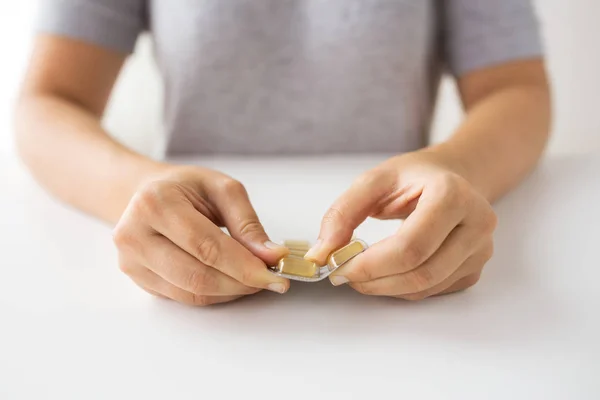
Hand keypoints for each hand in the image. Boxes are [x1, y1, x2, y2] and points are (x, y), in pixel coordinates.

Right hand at [112, 166, 289, 305]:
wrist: (145, 194)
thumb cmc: (185, 188)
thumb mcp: (221, 189)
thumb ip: (247, 223)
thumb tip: (271, 256)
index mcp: (155, 204)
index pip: (206, 246)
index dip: (244, 267)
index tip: (275, 276)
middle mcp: (134, 235)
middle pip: (197, 276)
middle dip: (240, 283)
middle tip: (269, 280)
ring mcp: (131, 261)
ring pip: (190, 292)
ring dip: (229, 292)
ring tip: (252, 279)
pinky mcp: (137, 279)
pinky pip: (182, 297)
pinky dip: (213, 295)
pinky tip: (230, 282)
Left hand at [305, 149, 496, 299]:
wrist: (455, 176)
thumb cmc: (415, 176)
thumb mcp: (374, 180)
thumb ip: (343, 213)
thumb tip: (322, 253)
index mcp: (453, 195)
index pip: (411, 246)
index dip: (371, 265)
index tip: (338, 267)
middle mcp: (476, 224)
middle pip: (422, 272)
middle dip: (375, 280)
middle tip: (343, 275)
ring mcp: (480, 250)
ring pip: (427, 287)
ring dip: (386, 287)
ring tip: (360, 273)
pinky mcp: (475, 268)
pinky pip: (434, 290)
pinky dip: (402, 288)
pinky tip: (386, 272)